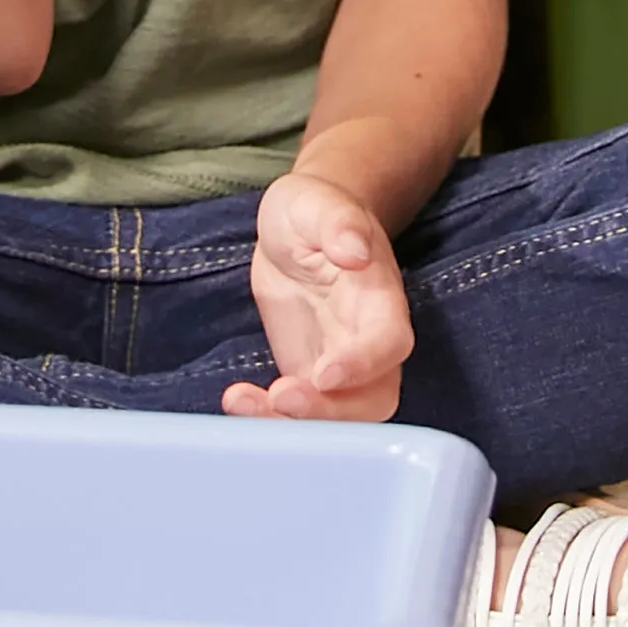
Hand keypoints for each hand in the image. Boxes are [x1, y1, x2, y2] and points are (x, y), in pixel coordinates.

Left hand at [223, 169, 413, 423]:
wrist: (298, 228)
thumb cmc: (314, 209)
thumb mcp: (316, 202)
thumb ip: (338, 222)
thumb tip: (355, 251)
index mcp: (380, 299)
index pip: (390, 343)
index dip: (364, 365)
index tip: (325, 374)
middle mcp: (367, 341)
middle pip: (371, 399)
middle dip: (329, 414)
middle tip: (280, 399)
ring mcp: (340, 364)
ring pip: (337, 418)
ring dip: (294, 424)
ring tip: (244, 403)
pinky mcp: (310, 377)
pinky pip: (301, 412)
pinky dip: (270, 417)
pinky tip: (237, 399)